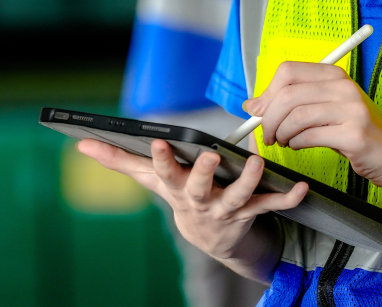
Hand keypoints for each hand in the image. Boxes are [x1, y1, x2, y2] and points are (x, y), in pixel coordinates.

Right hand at [77, 138, 306, 266]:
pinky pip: (272, 206)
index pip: (163, 173)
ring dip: (248, 181)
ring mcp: (227, 209)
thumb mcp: (149, 180)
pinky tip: (301, 187)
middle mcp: (200, 201)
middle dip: (201, 172)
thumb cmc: (179, 195)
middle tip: (206, 156)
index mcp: (176, 189)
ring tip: (257, 163)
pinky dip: (288, 198)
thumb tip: (81, 143)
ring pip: (239, 197)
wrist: (211, 238)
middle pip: (199, 187)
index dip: (160, 159)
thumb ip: (118, 160)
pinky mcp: (251, 213)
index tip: (158, 142)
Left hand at [246, 61, 381, 186]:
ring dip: (281, 133)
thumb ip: (291, 102)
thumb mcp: (324, 109)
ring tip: (284, 141)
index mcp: (334, 75)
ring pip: (296, 116)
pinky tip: (298, 146)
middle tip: (268, 134)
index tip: (261, 111)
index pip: (288, 71)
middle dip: (269, 117)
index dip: (268, 92)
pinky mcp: (354, 134)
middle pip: (288, 94)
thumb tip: (252, 105)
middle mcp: (343, 87)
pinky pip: (309, 136)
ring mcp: (351, 109)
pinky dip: (296, 143)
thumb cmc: (356, 130)